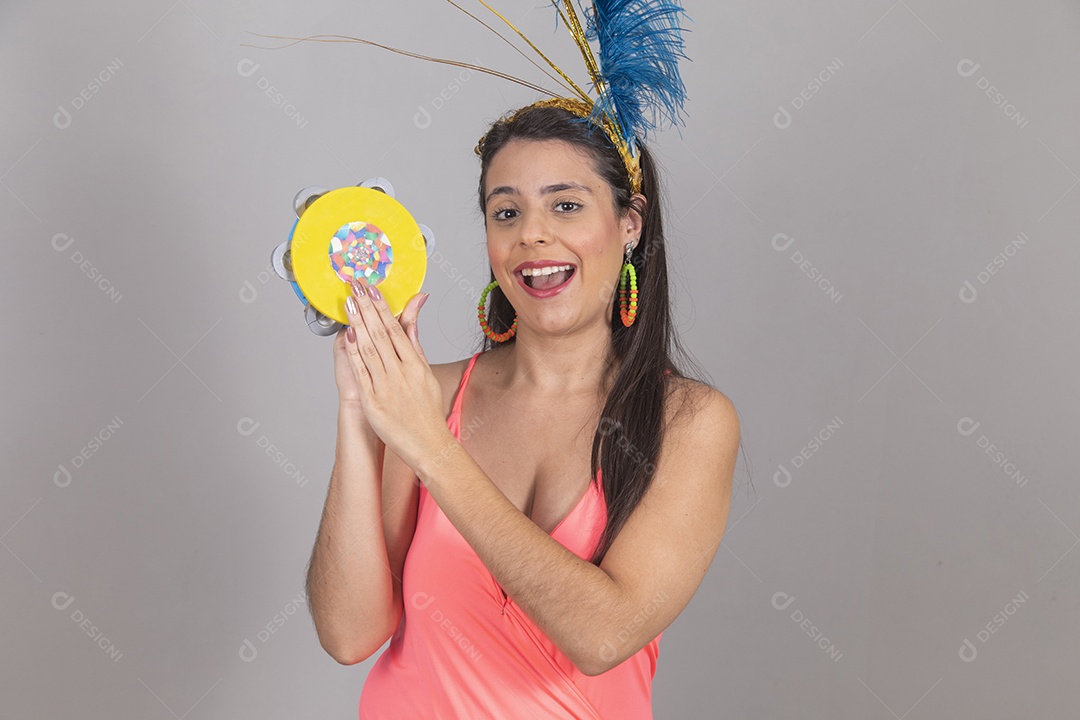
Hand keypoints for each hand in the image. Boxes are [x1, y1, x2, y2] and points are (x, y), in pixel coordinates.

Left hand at [341, 278, 446, 469]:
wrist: (428, 443)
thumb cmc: (427, 409)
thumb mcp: (426, 372)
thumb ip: (415, 343)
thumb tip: (414, 316)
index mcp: (416, 364)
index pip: (396, 328)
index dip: (382, 307)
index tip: (371, 289)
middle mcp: (402, 372)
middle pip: (381, 334)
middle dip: (366, 307)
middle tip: (355, 286)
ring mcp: (387, 386)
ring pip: (370, 349)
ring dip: (358, 323)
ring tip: (348, 303)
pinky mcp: (374, 400)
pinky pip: (362, 372)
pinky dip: (355, 352)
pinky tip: (349, 335)